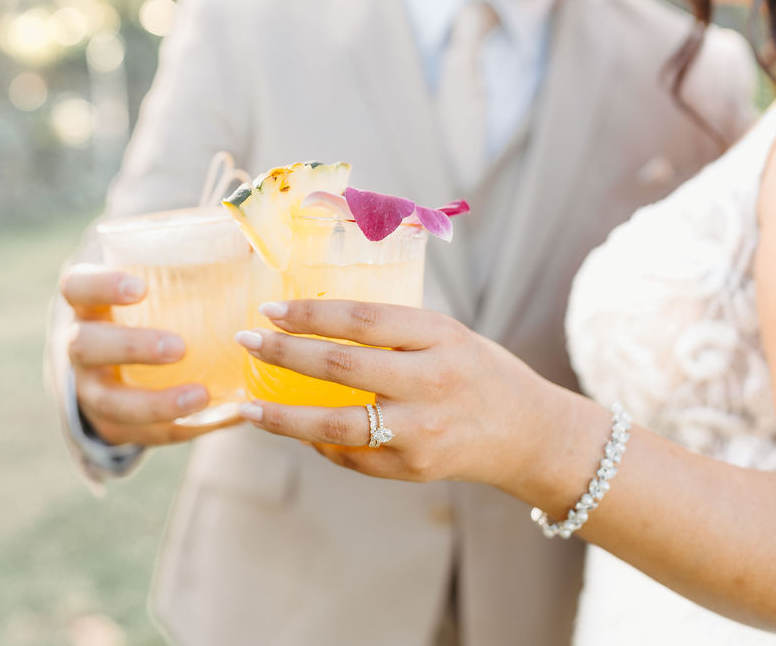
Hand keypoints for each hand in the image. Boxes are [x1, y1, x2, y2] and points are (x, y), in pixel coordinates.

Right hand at [60, 264, 232, 445]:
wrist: (125, 369)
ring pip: (110, 402)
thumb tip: (256, 243)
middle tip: (179, 347)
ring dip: (155, 402)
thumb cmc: (157, 313)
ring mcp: (92, 391)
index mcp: (90, 304)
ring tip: (202, 396)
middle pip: (86, 346)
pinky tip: (224, 417)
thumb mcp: (167, 287)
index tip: (139, 287)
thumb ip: (202, 262)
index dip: (101, 285)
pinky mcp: (114, 428)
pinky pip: (143, 435)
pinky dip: (183, 428)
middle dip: (131, 347)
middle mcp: (81, 347)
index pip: (77, 287)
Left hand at [234, 299, 575, 486]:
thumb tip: (313, 323)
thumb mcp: (446, 334)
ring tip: (250, 408)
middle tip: (247, 342)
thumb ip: (393, 331)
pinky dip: (318, 442)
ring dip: (284, 417)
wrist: (527, 433)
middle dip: (285, 354)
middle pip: (342, 368)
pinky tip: (295, 430)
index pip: (364, 321)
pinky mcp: (413, 467)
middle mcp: (431, 383)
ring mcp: (421, 431)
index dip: (311, 314)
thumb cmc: (476, 371)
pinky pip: (351, 454)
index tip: (270, 308)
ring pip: (337, 425)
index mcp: (441, 338)